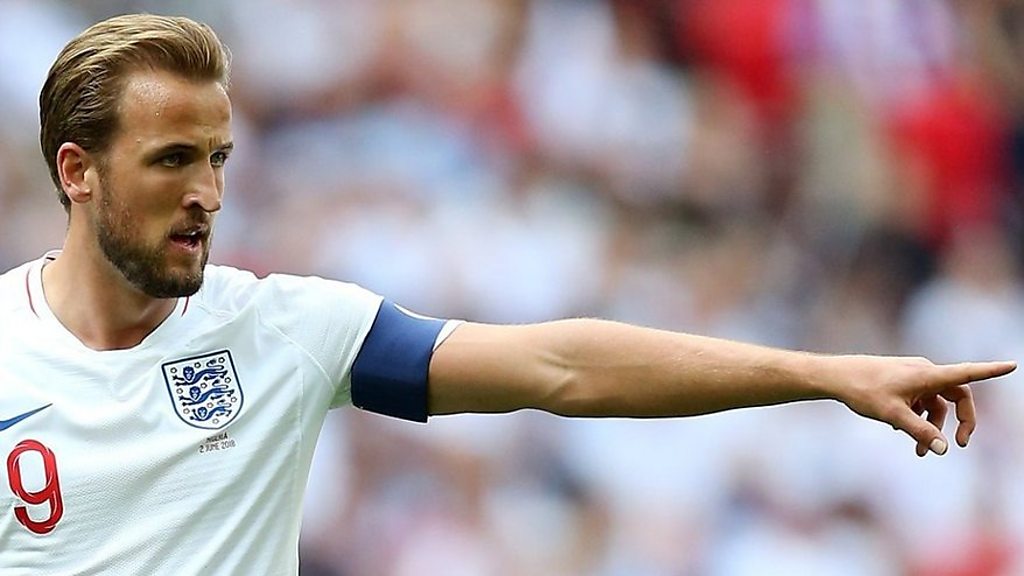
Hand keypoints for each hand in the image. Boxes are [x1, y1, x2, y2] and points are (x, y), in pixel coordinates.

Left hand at [823, 356, 1015, 455]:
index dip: (991, 371)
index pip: (967, 372)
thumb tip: (944, 449)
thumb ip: (920, 431)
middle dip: (960, 421)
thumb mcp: (893, 415)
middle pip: (957, 395)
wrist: (836, 376)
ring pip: (936, 403)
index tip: (1012, 365)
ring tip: (917, 450)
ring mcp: (914, 375)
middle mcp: (925, 371)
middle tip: (959, 444)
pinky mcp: (903, 381)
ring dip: (932, 425)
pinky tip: (902, 430)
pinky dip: (918, 417)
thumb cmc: (863, 391)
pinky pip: (921, 401)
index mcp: (927, 374)